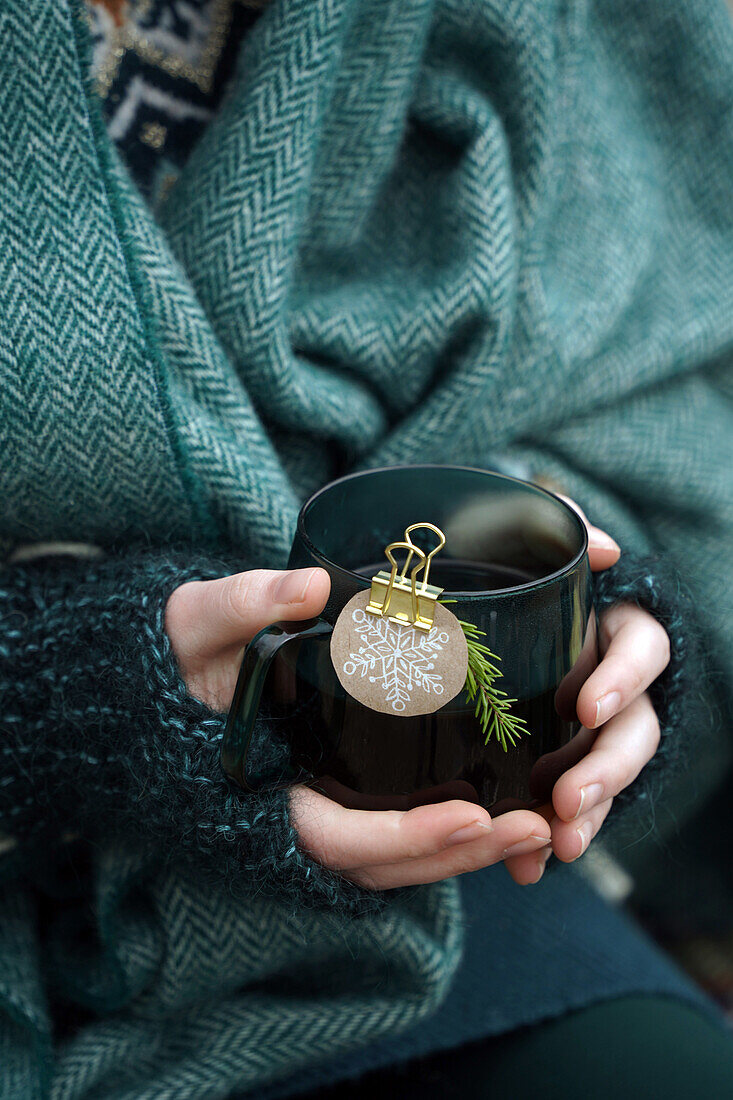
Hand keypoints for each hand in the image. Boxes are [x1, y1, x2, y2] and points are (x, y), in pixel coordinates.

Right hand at [165, 508, 668, 890]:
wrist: (188, 669)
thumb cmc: (188, 652)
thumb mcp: (200, 621)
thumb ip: (244, 604)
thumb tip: (311, 586)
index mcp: (265, 786)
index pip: (336, 837)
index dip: (402, 839)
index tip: (471, 815)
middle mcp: (301, 810)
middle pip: (390, 863)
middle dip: (462, 854)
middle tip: (535, 827)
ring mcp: (330, 805)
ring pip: (406, 855)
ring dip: (474, 848)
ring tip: (543, 822)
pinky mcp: (353, 787)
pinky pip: (407, 824)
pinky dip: (457, 826)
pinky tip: (511, 800)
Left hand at [502, 501, 669, 886]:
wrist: (476, 625)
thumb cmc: (510, 582)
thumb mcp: (527, 552)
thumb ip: (565, 538)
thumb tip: (607, 546)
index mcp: (613, 633)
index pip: (643, 650)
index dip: (623, 679)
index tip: (586, 708)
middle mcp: (614, 684)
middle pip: (636, 731)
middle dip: (608, 769)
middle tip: (569, 801)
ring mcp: (593, 729)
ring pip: (610, 777)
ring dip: (590, 813)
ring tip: (559, 848)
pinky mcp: (565, 764)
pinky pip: (570, 807)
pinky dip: (550, 838)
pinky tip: (527, 868)